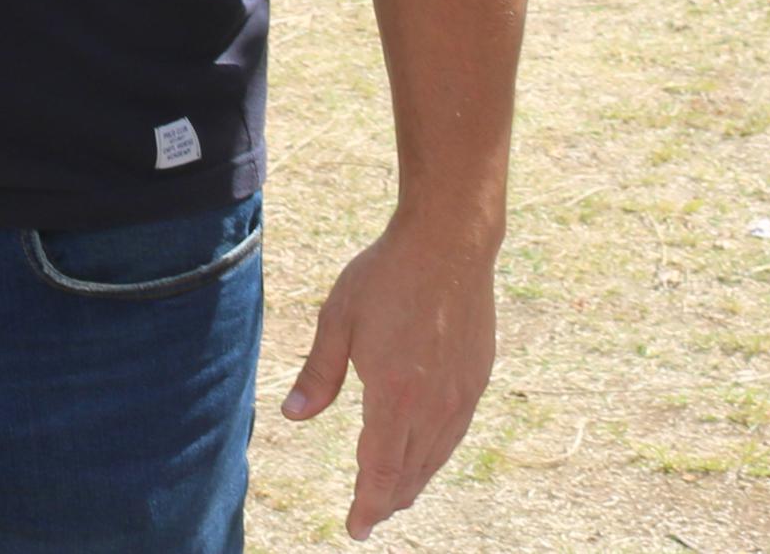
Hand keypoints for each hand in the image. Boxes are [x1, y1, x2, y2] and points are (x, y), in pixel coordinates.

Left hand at [279, 215, 499, 536]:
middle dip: (387, 500)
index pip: (379, 470)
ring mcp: (461, 395)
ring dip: (413, 481)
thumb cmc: (386, 276)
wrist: (449, 244)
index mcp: (395, 395)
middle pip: (410, 473)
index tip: (355, 529)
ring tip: (395, 496)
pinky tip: (425, 454)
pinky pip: (454, 433)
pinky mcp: (477, 379)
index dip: (367, 505)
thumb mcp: (338, 320)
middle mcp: (433, 405)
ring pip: (436, 457)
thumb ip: (318, 373)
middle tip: (369, 516)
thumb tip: (292, 415)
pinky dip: (436, 454)